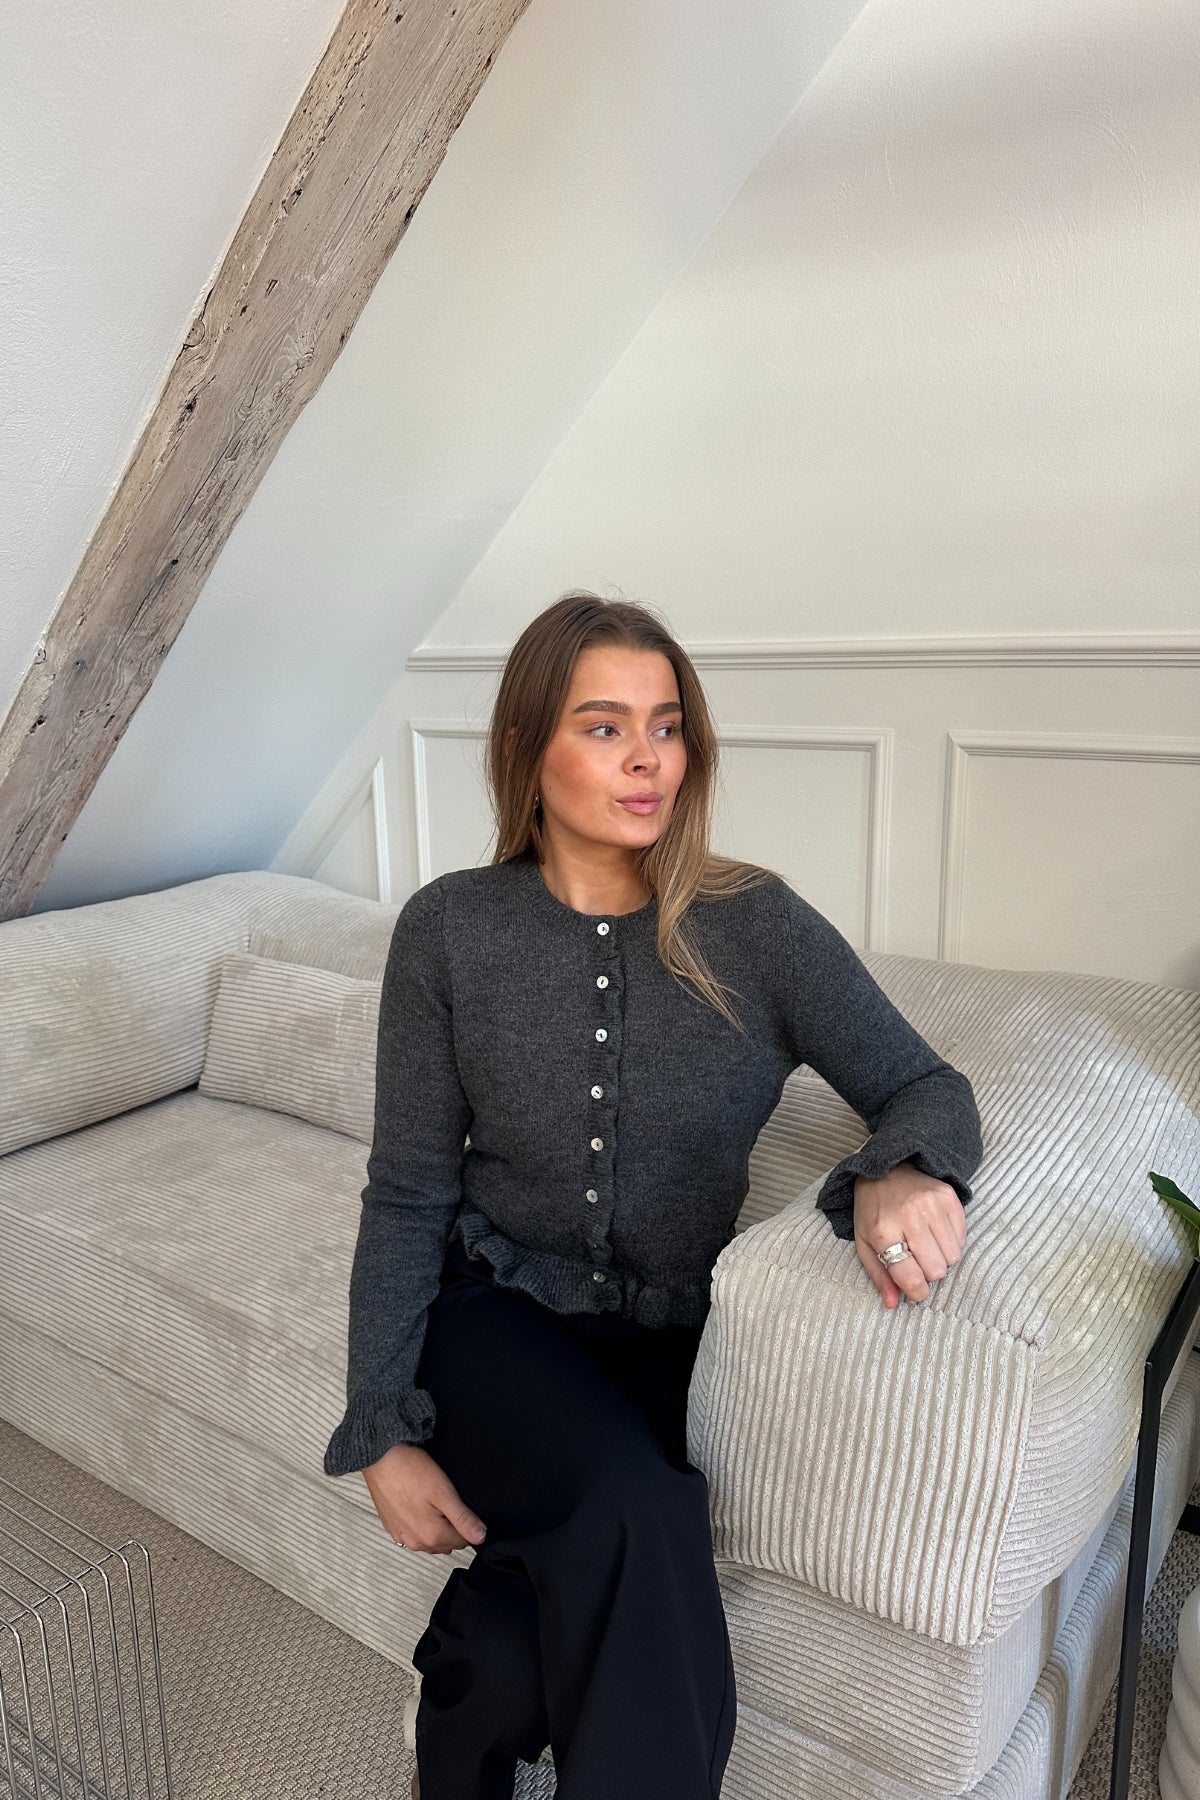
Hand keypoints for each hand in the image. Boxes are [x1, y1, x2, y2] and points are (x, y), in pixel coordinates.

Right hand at [362, 1442, 487, 1553]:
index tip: (461, 1505)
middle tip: (448, 1501)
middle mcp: (415, 1543)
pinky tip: (418, 1506)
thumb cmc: (411, 1471)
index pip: (463, 1541)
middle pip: (446, 1543)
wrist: (381, 1458)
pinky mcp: (391, 1527)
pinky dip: (420, 1525)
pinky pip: (413, 1535)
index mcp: (432, 1536)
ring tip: (433, 1502)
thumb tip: (481, 1537)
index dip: (468, 1523)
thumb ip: (464, 1518)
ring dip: (436, 1528)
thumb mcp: (445, 1492)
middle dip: (452, 1528)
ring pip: (429, 1541)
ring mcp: (401, 1536)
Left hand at [852, 1160, 966, 1308]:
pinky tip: (935, 1231)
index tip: (916, 1291)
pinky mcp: (948, 1196)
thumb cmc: (873, 1210)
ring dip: (941, 1257)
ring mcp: (931, 1204)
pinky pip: (961, 1237)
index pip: (910, 1277)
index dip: (916, 1291)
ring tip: (925, 1244)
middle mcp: (909, 1216)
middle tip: (916, 1259)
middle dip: (928, 1272)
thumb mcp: (864, 1242)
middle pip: (937, 1270)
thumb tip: (893, 1304)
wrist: (886, 1167)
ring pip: (953, 1256)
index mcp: (883, 1230)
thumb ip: (879, 1275)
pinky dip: (951, 1241)